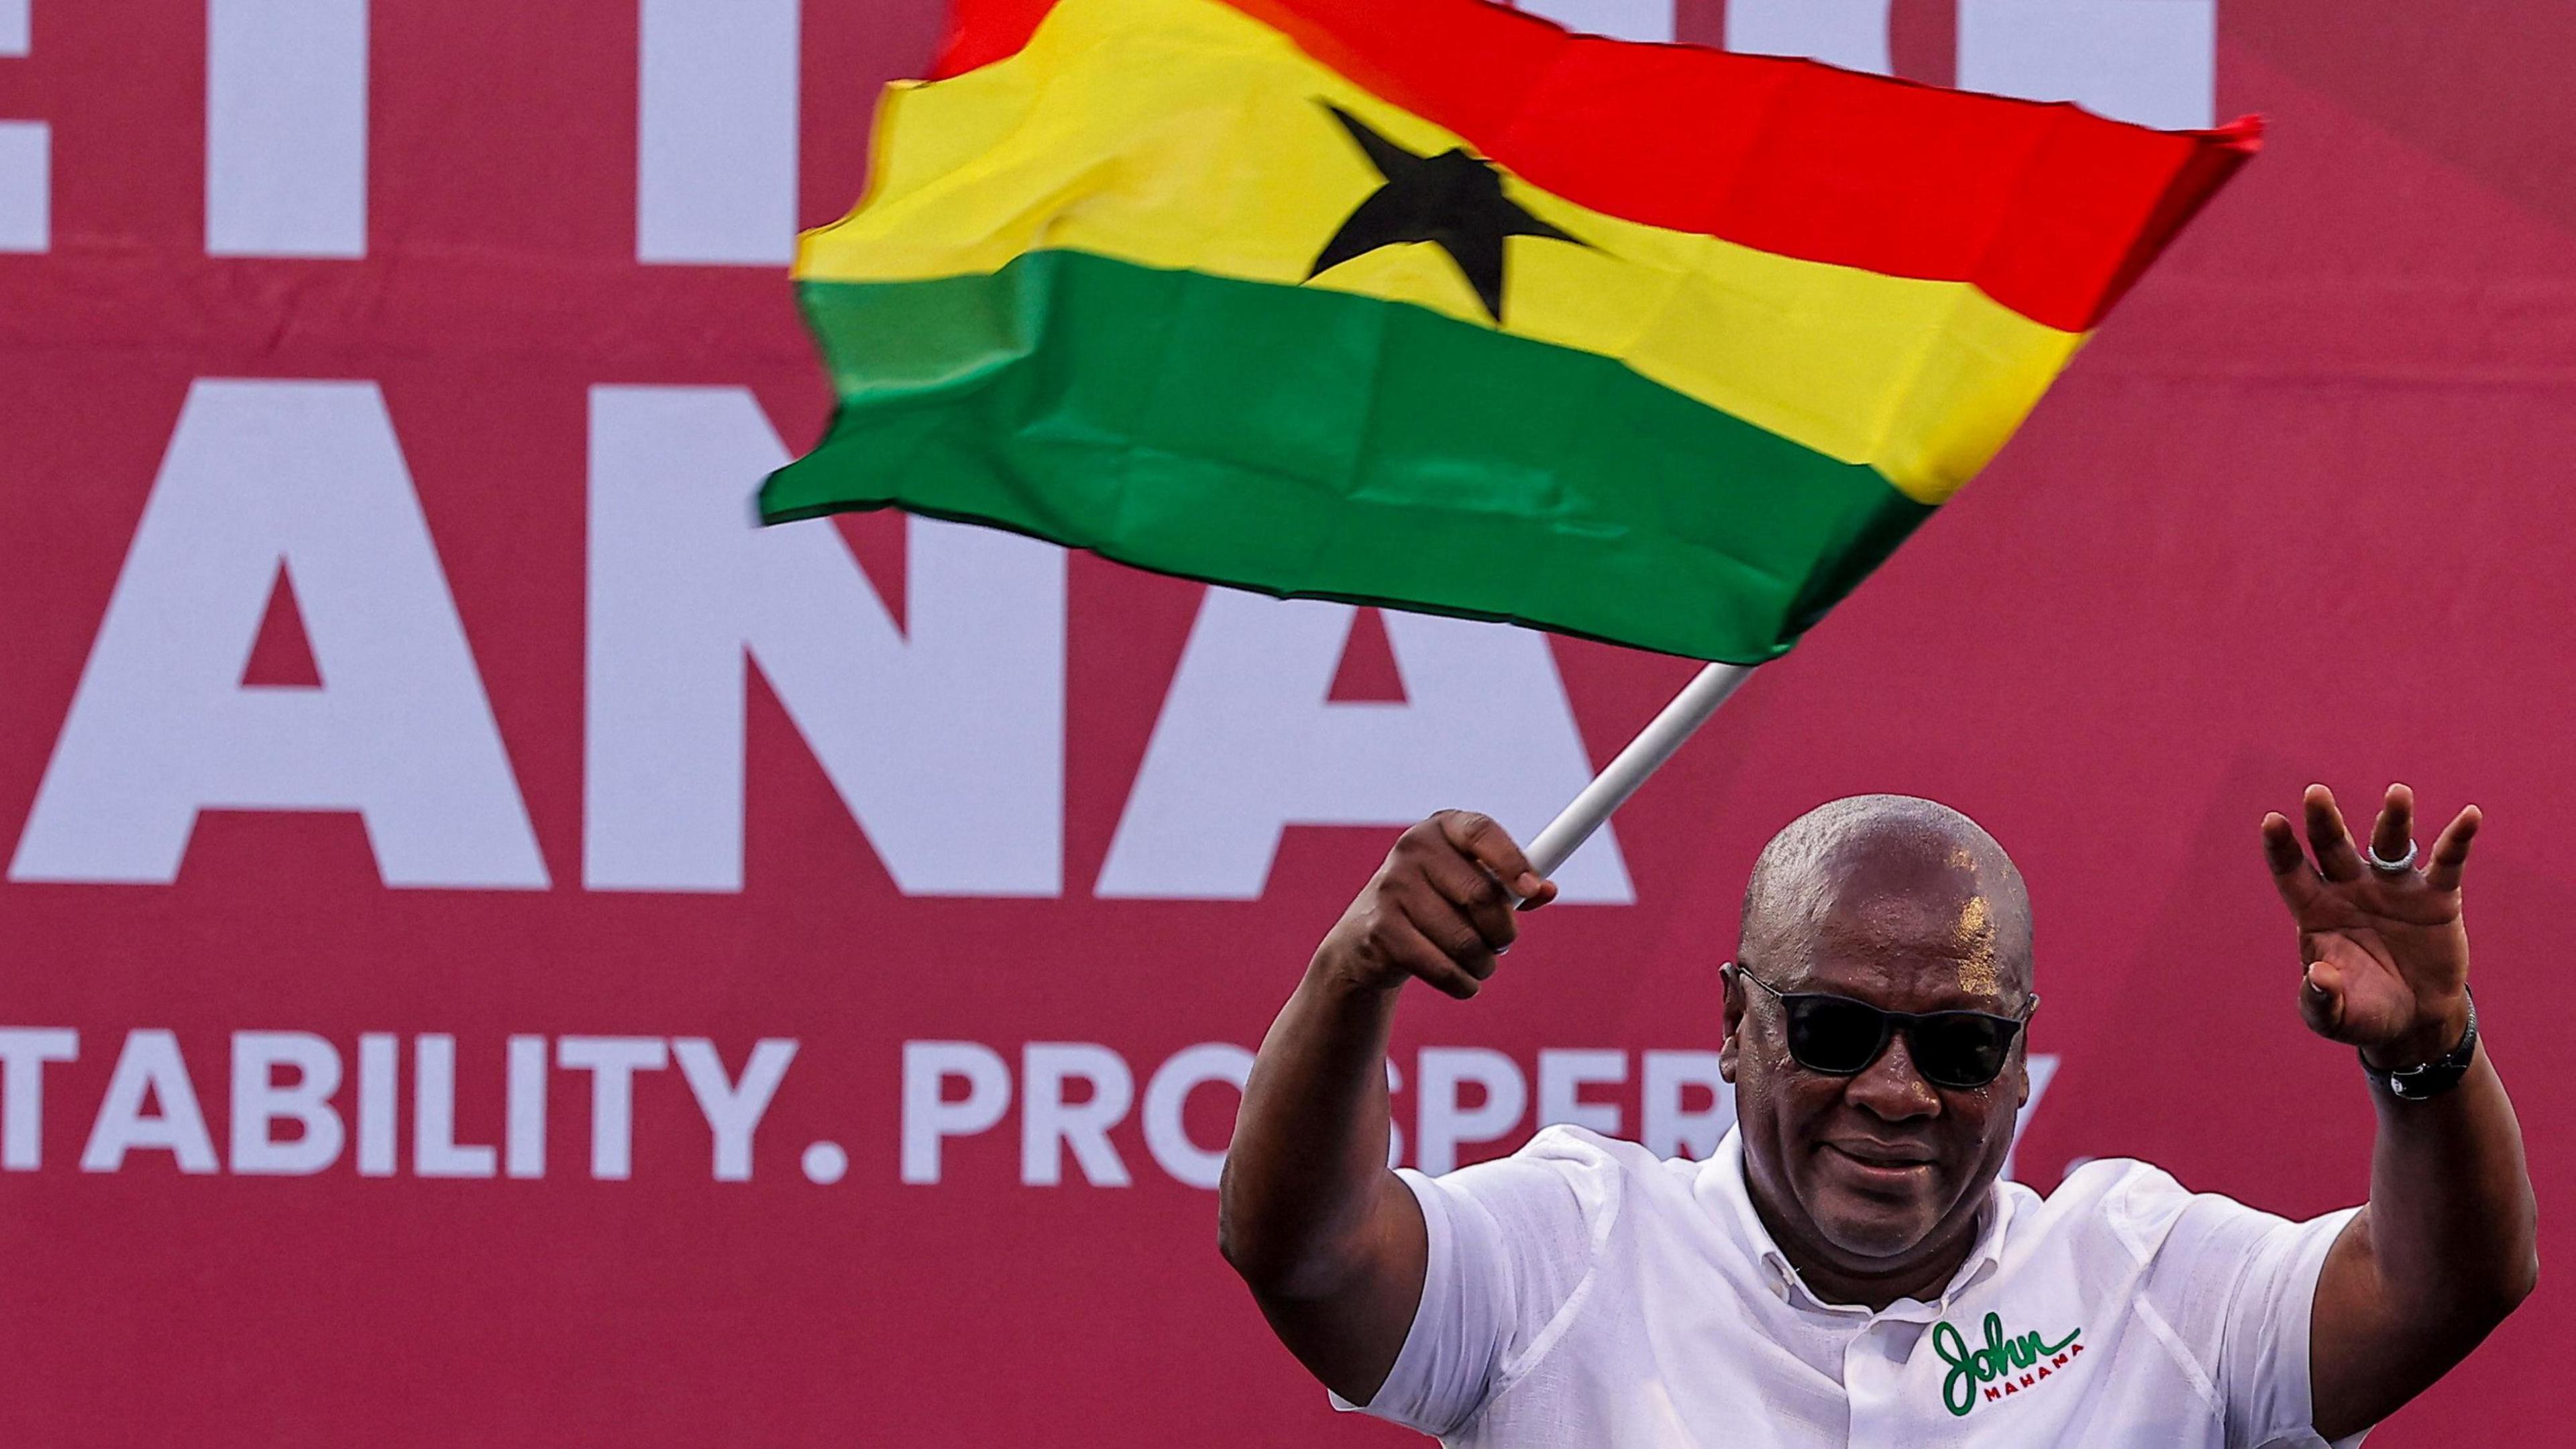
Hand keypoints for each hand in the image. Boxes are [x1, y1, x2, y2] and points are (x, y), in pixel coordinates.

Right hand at [1311, 811, 1557, 998]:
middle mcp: (1412, 849)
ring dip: (1484, 964)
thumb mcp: (1471, 884)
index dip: (1512, 861)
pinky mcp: (1380, 931)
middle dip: (1503, 931)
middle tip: (1503, 943)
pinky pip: (1442, 967)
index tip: (1534, 890)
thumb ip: (1511, 885)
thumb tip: (1546, 890)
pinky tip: (1463, 981)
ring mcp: (1391, 888)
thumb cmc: (1436, 904)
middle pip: (1481, 894)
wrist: (1368, 939)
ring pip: (1465, 940)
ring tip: (1480, 964)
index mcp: (1441, 828)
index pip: (1481, 832)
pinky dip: (1463, 983)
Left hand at [2261, 783, 2478, 1069]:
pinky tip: (2470, 816)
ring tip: (2397, 793)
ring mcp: (2393, 888)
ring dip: (2392, 818)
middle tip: (2315, 793)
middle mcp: (2350, 889)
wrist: (2414, 1019)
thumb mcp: (2335, 1016)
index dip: (2281, 848)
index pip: (2292, 872)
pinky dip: (2458, 838)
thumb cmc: (2363, 1012)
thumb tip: (2319, 977)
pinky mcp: (2436, 897)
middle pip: (2332, 846)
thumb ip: (2322, 1000)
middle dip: (2323, 820)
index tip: (2272, 821)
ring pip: (2388, 843)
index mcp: (2316, 911)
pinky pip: (2447, 861)